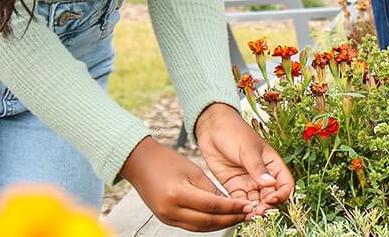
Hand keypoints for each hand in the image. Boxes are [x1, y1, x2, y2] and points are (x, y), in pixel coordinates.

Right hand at [119, 136, 252, 229]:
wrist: (139, 163)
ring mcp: (167, 217)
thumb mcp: (193, 170)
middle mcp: (171, 210)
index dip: (233, 208)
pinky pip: (191, 226)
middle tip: (248, 214)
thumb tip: (229, 203)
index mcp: (178, 194)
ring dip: (221, 224)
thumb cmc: (165, 161)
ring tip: (238, 217)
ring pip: (200, 228)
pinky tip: (221, 219)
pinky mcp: (166, 219)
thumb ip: (211, 189)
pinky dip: (208, 224)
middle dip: (230, 219)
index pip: (212, 206)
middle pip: (207, 221)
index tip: (248, 206)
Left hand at [194, 103, 293, 217]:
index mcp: (272, 163)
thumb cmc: (234, 131)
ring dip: (254, 209)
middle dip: (267, 206)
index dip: (282, 194)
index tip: (273, 199)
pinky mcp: (233, 185)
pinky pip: (239, 200)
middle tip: (259, 211)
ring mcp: (248, 181)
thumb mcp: (248, 149)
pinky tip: (238, 210)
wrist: (212, 128)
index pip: (285, 183)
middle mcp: (262, 175)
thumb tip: (270, 184)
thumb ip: (258, 168)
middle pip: (270, 196)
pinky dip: (240, 207)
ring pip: (255, 201)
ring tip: (249, 214)